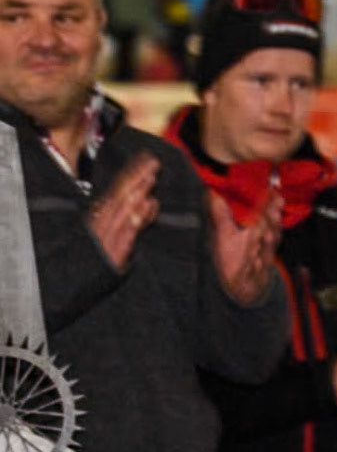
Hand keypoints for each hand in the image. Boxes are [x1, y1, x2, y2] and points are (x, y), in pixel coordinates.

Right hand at [88, 154, 160, 270]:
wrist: (67, 291)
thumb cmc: (89, 267)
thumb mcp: (105, 242)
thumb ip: (125, 225)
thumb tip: (149, 203)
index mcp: (98, 221)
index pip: (116, 193)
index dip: (132, 176)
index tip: (147, 160)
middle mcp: (100, 227)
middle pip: (120, 197)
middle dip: (137, 178)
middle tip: (153, 162)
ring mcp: (105, 240)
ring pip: (122, 210)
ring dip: (137, 192)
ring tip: (151, 176)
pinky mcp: (110, 256)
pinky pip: (126, 233)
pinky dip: (137, 218)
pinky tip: (148, 204)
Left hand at [209, 189, 282, 304]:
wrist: (242, 289)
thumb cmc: (236, 260)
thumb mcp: (226, 235)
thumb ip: (222, 215)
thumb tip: (214, 193)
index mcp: (258, 235)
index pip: (266, 218)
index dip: (271, 206)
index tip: (275, 192)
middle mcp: (262, 247)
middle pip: (270, 232)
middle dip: (273, 222)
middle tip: (275, 210)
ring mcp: (260, 263)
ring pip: (266, 252)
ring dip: (268, 243)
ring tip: (268, 233)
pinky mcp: (253, 278)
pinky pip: (255, 272)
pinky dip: (256, 268)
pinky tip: (256, 263)